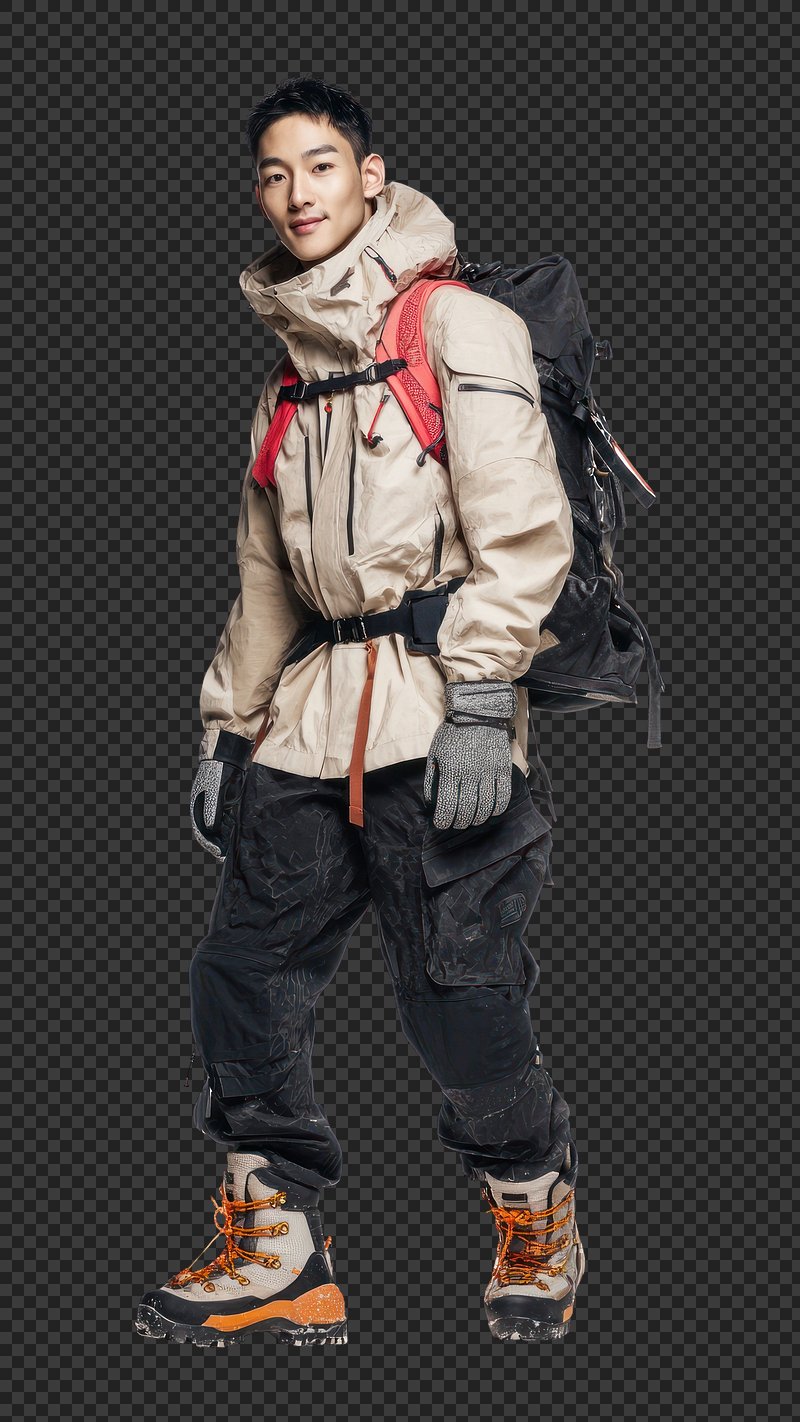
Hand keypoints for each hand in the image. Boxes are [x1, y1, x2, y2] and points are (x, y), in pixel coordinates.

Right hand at [189, 730, 253, 859]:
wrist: (227, 754)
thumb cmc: (218, 770)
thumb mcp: (214, 790)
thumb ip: (211, 809)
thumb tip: (211, 828)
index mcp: (197, 806)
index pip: (200, 832)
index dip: (209, 845)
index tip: (219, 854)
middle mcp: (204, 808)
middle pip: (208, 833)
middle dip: (217, 845)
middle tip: (227, 856)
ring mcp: (214, 805)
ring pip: (217, 827)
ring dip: (223, 838)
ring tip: (233, 849)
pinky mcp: (224, 801)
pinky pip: (225, 819)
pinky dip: (229, 829)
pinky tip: (237, 835)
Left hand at [423, 680, 516, 828]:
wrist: (478, 711)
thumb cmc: (453, 732)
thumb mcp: (435, 752)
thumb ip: (431, 777)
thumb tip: (431, 801)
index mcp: (451, 771)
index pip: (447, 806)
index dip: (444, 820)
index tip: (442, 824)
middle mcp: (470, 774)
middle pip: (467, 810)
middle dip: (460, 822)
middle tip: (457, 824)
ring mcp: (489, 772)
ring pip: (485, 806)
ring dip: (478, 818)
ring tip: (473, 820)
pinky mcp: (503, 769)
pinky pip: (503, 796)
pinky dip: (497, 808)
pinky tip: (491, 811)